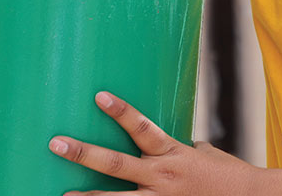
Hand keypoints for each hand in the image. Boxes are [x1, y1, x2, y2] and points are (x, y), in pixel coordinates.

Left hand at [49, 91, 259, 195]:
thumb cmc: (225, 173)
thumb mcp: (202, 152)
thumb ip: (177, 146)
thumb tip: (157, 141)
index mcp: (173, 153)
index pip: (142, 128)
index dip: (121, 112)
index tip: (99, 96)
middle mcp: (162, 178)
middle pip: (116, 165)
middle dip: (84, 154)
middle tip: (56, 143)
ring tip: (61, 194)